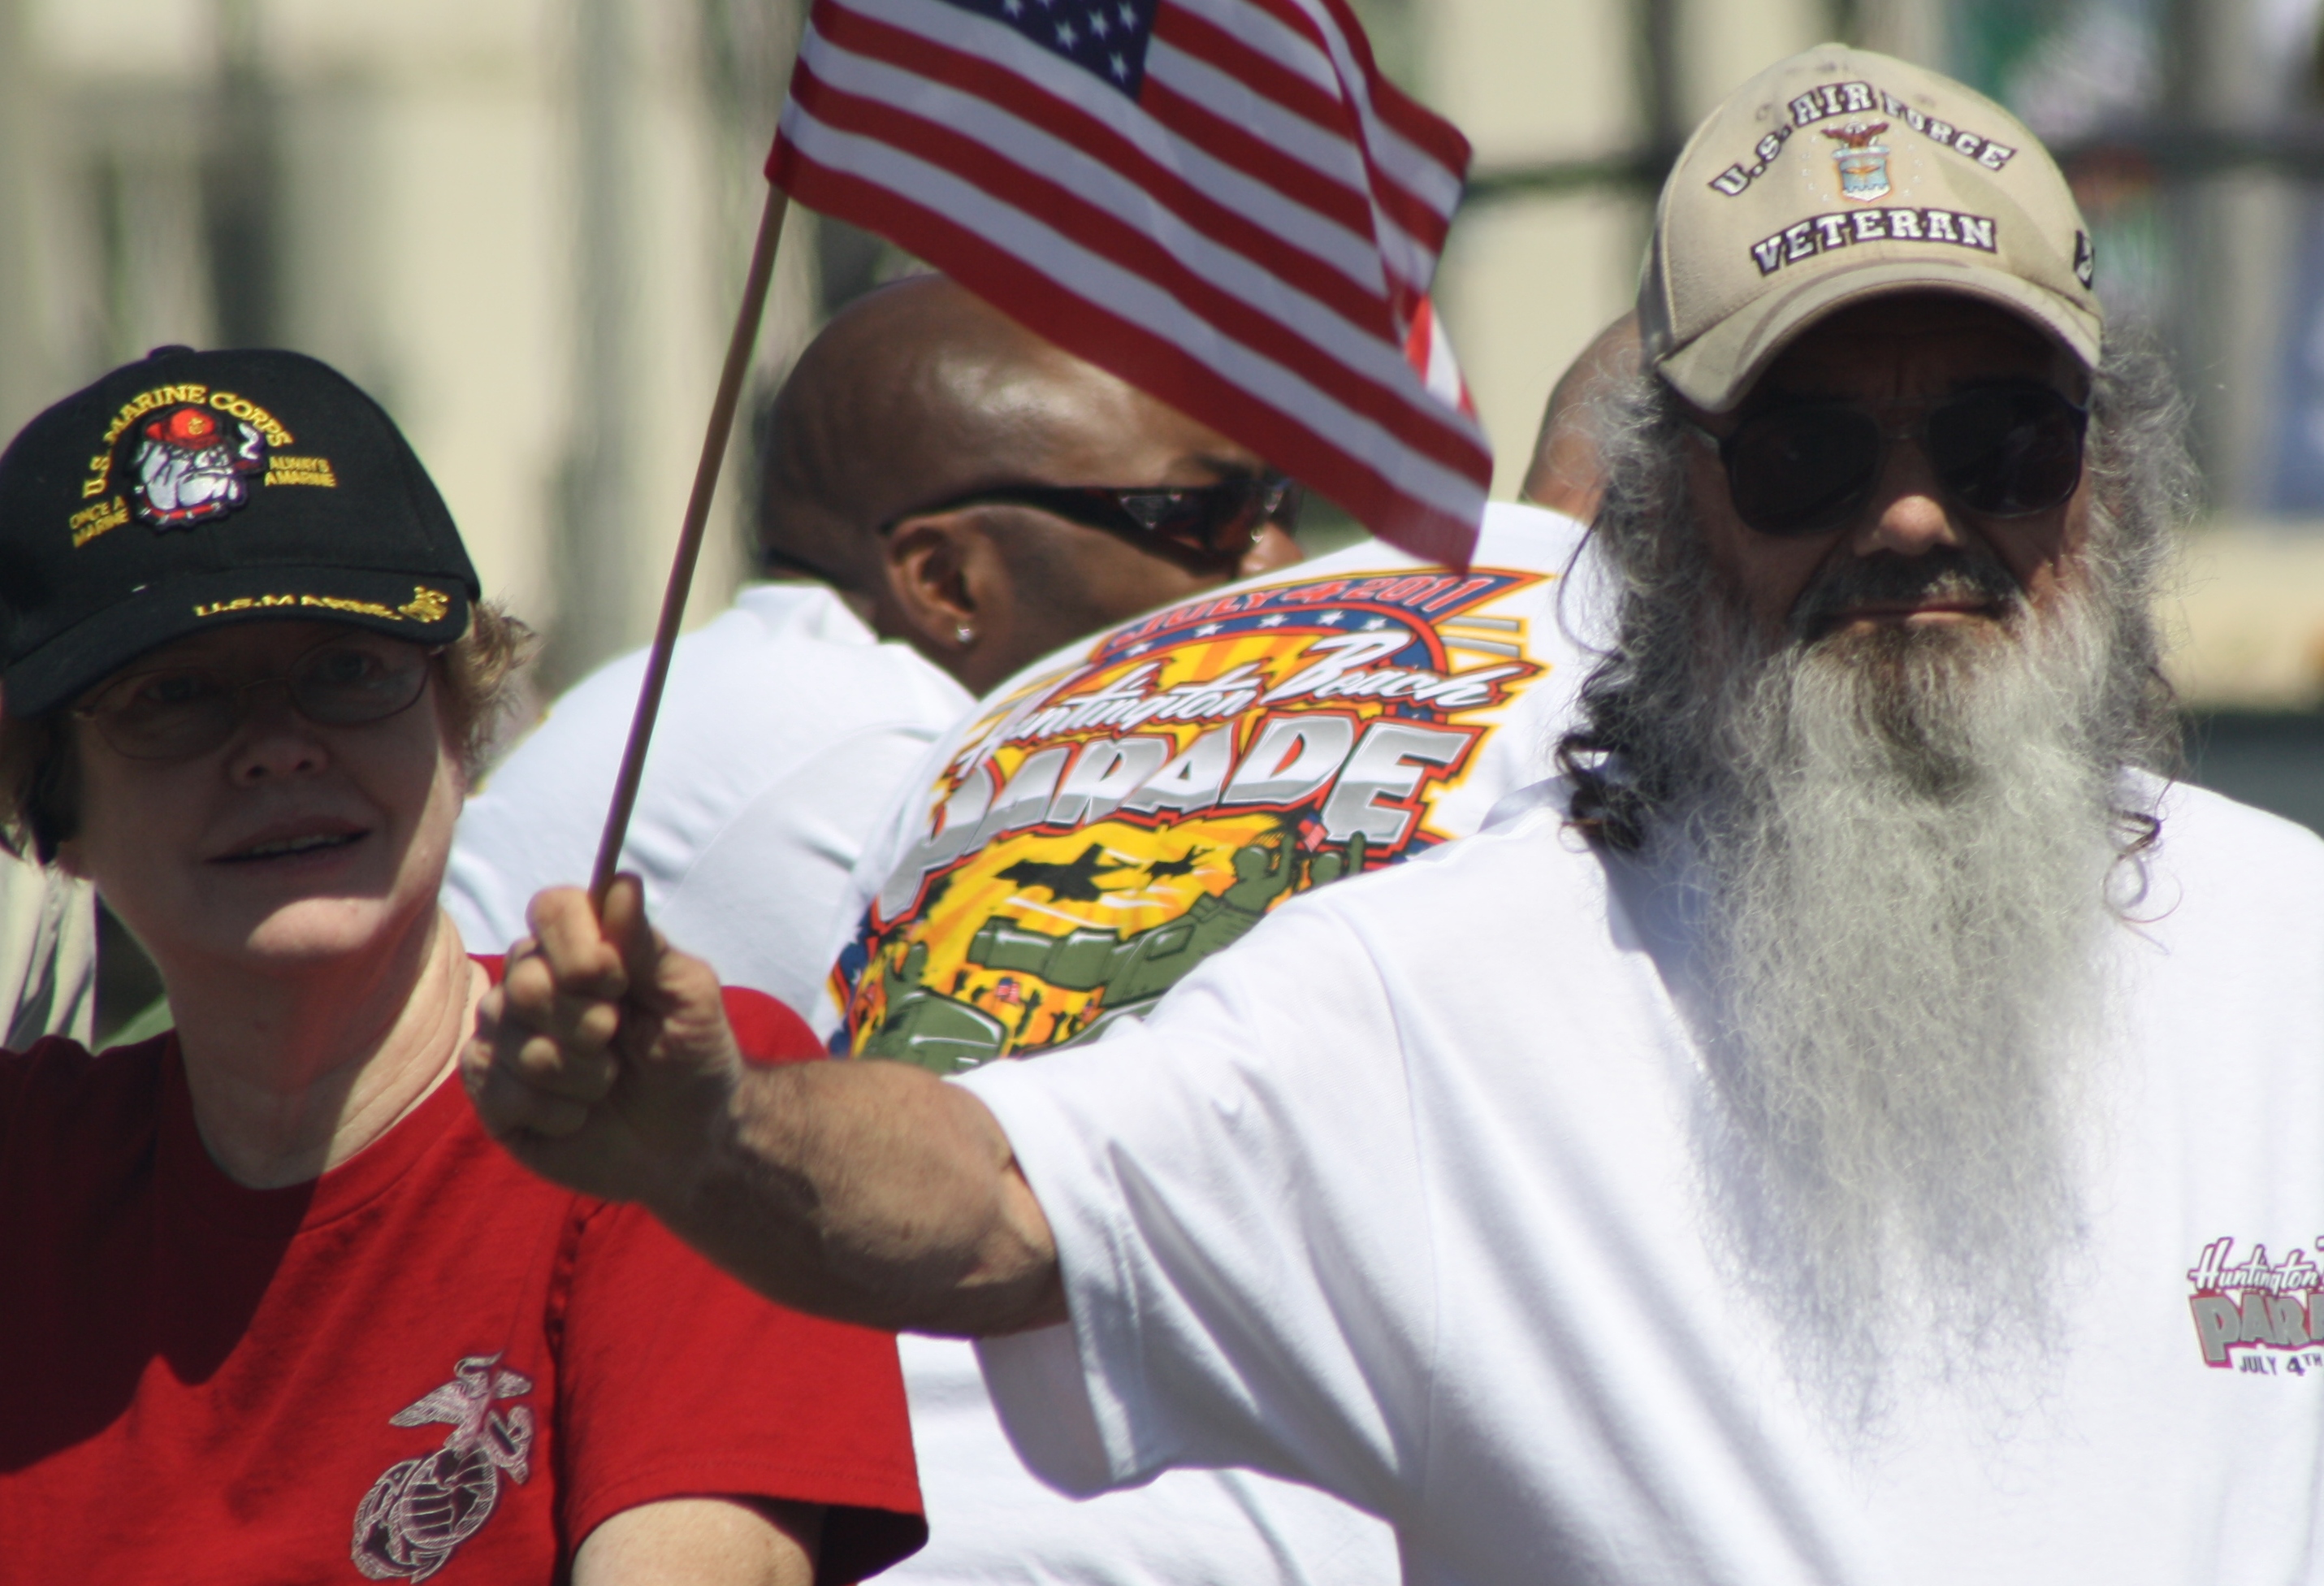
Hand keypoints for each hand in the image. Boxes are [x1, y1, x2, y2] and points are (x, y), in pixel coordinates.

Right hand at [463, 876, 743, 1209]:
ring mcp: (503, 1037)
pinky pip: (501, 1092)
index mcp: (579, 947)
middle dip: (588, 1023)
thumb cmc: (693, 1058)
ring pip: (515, 1043)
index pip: (550, 908)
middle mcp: (530, 982)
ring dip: (581, 1075)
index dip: (580, 948)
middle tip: (618, 1040)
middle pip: (526, 981)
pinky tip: (580, 1116)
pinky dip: (558, 1112)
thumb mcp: (690, 998)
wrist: (689, 1141)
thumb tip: (621, 885)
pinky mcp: (491, 1094)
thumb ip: (650, 945)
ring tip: (606, 1083)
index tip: (619, 982)